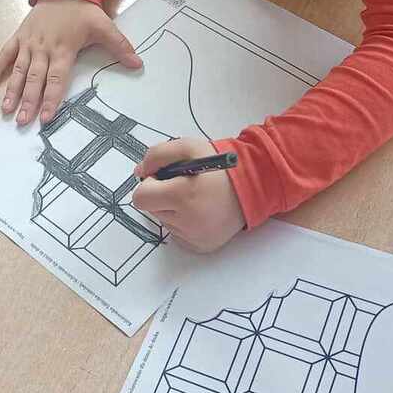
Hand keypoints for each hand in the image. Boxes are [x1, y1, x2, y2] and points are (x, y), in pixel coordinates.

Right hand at [0, 0, 140, 126]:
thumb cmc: (82, 10)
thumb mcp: (104, 26)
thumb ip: (119, 46)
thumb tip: (137, 63)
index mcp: (63, 49)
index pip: (57, 79)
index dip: (51, 99)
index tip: (46, 117)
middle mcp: (43, 48)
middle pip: (34, 79)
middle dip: (28, 101)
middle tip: (23, 121)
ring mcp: (29, 42)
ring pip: (18, 70)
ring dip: (12, 90)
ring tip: (6, 109)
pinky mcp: (19, 36)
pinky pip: (5, 53)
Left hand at [132, 138, 245, 252]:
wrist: (253, 187)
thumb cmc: (221, 166)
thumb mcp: (189, 147)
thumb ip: (157, 155)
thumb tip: (139, 172)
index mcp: (182, 195)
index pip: (141, 198)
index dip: (149, 185)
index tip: (163, 178)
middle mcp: (187, 221)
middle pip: (152, 210)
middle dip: (162, 196)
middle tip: (184, 185)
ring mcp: (194, 237)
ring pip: (164, 222)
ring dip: (173, 209)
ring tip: (196, 197)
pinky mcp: (200, 246)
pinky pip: (177, 234)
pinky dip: (183, 222)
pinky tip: (200, 211)